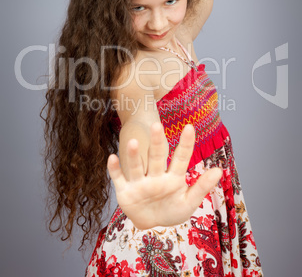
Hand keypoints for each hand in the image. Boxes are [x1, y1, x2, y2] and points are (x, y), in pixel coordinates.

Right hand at [107, 122, 221, 229]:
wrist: (152, 224)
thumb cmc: (172, 210)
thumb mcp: (189, 202)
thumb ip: (202, 186)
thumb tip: (219, 170)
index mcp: (173, 177)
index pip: (181, 158)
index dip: (186, 144)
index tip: (190, 127)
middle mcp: (156, 176)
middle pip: (156, 157)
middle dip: (157, 143)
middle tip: (157, 125)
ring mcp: (139, 183)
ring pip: (137, 166)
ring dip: (134, 155)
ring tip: (134, 142)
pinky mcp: (125, 191)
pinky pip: (119, 179)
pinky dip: (115, 169)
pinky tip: (112, 158)